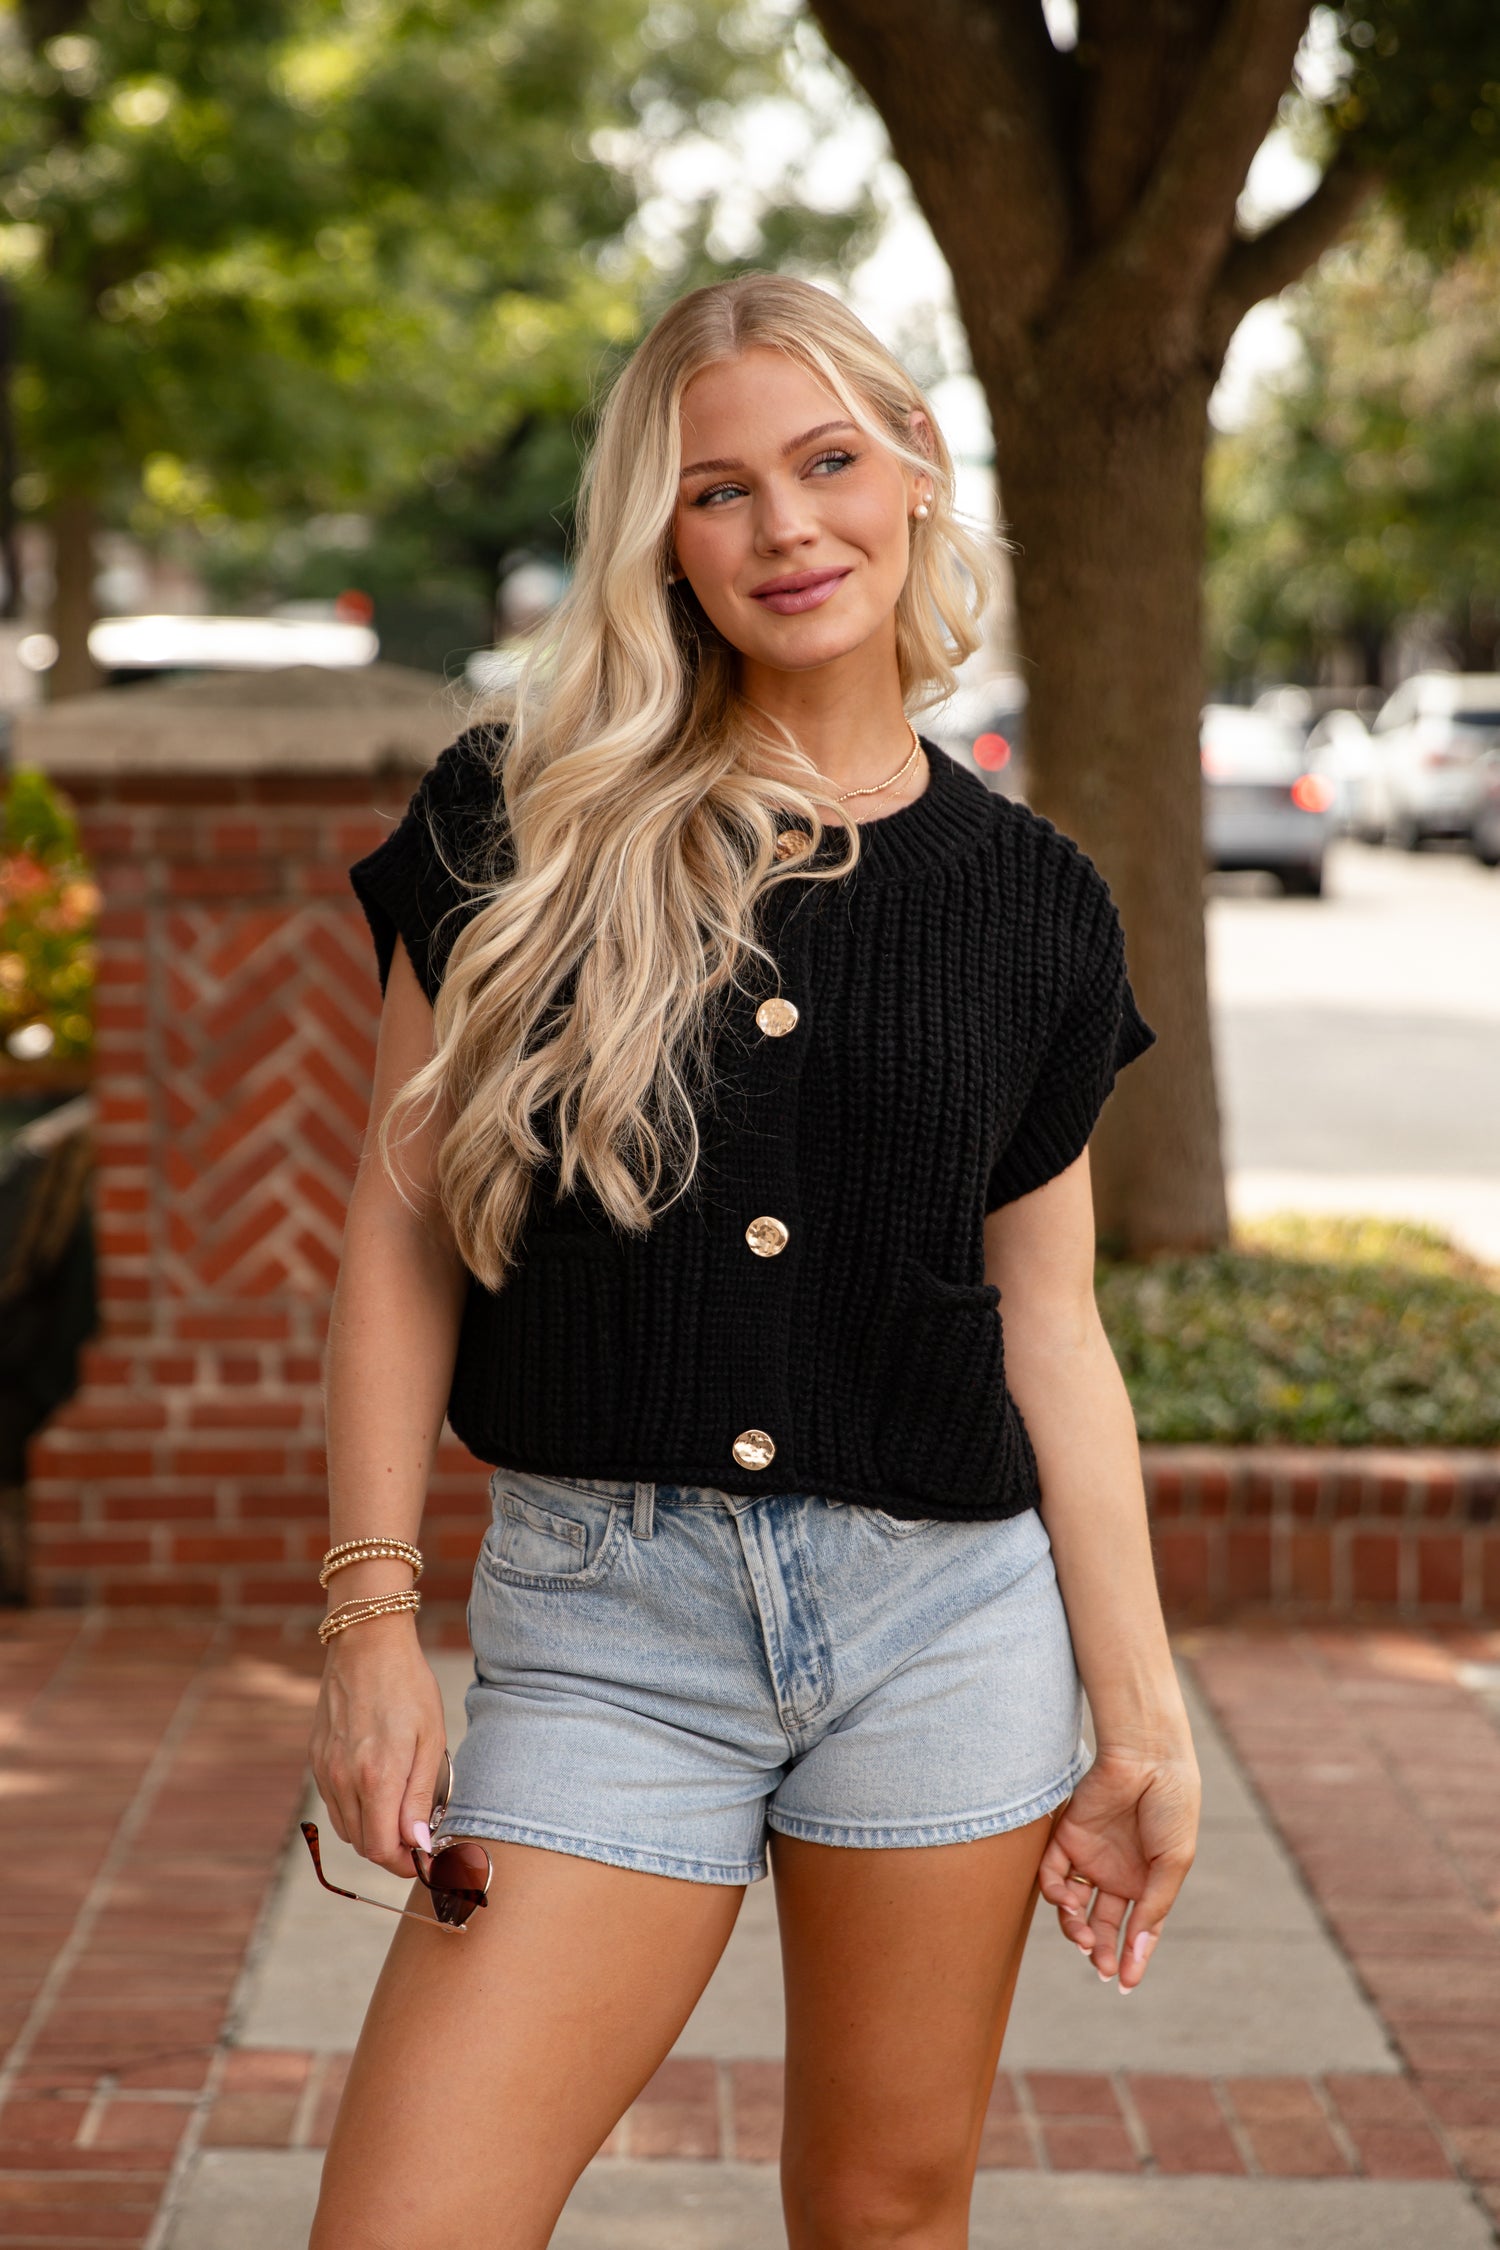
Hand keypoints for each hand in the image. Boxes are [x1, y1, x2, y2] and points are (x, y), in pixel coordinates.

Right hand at [308, 1617, 448, 1878]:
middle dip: (391, 1851)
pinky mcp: (315, 1759)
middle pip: (363, 1845)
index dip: (405, 1863)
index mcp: (377, 1777)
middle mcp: (344, 1780)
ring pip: (346, 1828)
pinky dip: (355, 1809)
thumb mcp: (431, 1739)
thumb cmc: (408, 1687)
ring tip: (400, 1810)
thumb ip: (421, 1797)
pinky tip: (376, 1787)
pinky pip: (333, 1803)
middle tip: (417, 1835)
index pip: (382, 1850)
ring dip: (372, 1831)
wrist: (366, 1645)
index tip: (424, 1857)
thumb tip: (419, 1844)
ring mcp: (325, 1771)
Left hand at [1037, 1743, 1199, 1989]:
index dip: (1130, 1958)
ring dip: (1074, 1929)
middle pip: (1101, 1924)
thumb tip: (1140, 1953)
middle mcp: (1117, 1873)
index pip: (1135, 1929)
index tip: (1124, 1985)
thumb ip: (1154, 1907)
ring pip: (1073, 1906)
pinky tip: (1068, 1904)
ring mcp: (1091, 1857)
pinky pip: (1053, 1875)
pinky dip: (1055, 1895)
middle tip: (1100, 1968)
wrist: (1148, 1759)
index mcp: (1147, 1881)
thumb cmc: (1171, 1808)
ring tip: (1084, 1940)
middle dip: (1099, 1950)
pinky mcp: (1067, 1838)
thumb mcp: (1173, 1863)